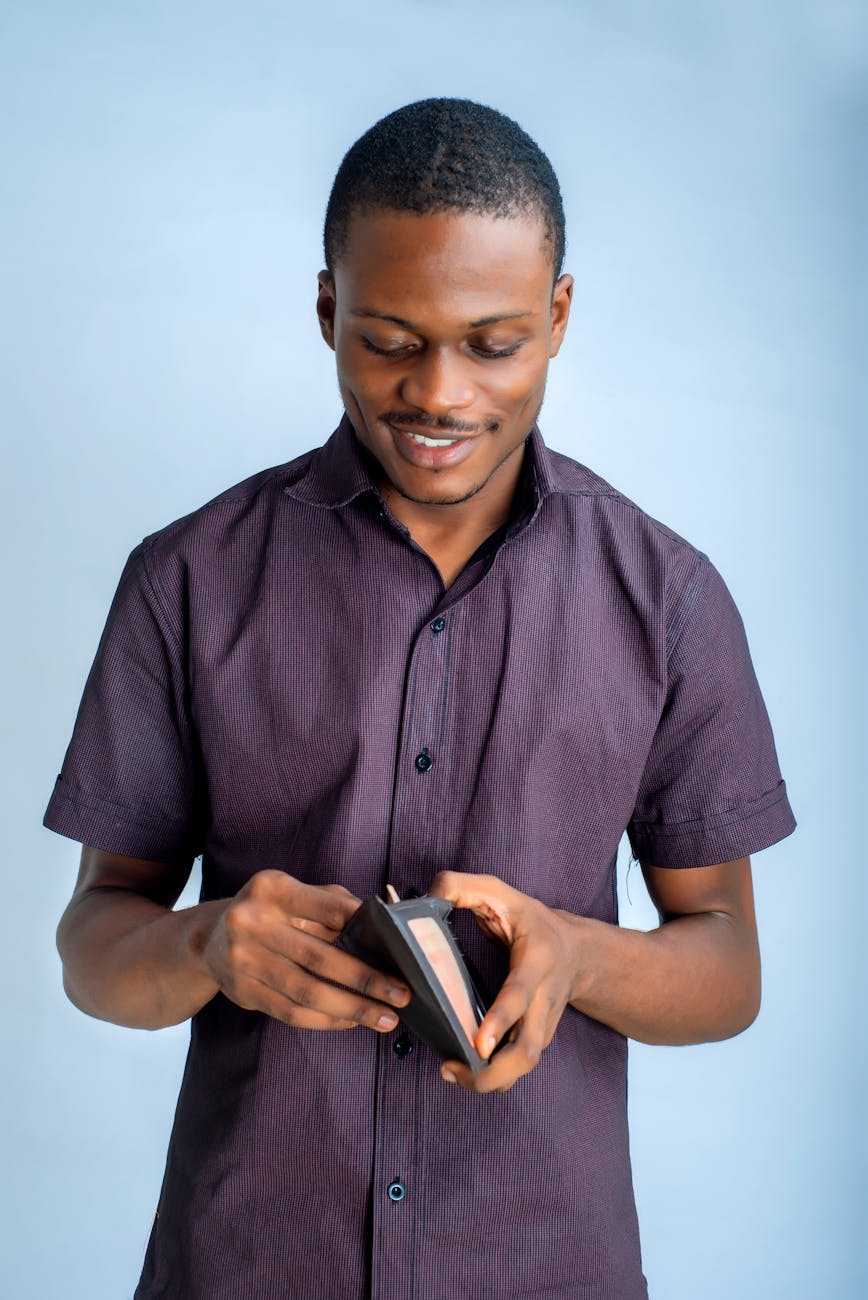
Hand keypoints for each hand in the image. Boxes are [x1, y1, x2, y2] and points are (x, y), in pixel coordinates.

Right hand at [198, 870, 410, 1030]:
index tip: (397, 946)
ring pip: (308, 993)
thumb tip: (381, 923)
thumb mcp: (292, 892)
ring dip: (352, 1008)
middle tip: (401, 994)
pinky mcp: (243, 993)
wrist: (210, 939)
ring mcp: (244, 961)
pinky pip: (292, 1013)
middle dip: (367, 980)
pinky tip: (352, 1021)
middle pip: (320, 957)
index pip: (327, 907)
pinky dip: (327, 1020)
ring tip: (385, 1017)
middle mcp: (253, 923)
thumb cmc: (268, 912)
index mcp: (272, 889)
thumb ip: (332, 902)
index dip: (362, 925)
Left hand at [427, 871, 580, 1092]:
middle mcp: (544, 997)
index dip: (500, 1019)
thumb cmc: (531, 920)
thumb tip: (427, 900)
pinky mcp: (537, 1036)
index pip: (520, 994)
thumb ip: (459, 886)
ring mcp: (544, 1022)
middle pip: (528, 1050)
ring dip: (490, 1080)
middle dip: (492, 1073)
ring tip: (452, 1073)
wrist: (577, 951)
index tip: (478, 1043)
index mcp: (536, 960)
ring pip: (525, 1065)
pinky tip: (465, 1071)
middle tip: (452, 1069)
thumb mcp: (498, 891)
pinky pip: (518, 1065)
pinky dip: (495, 1076)